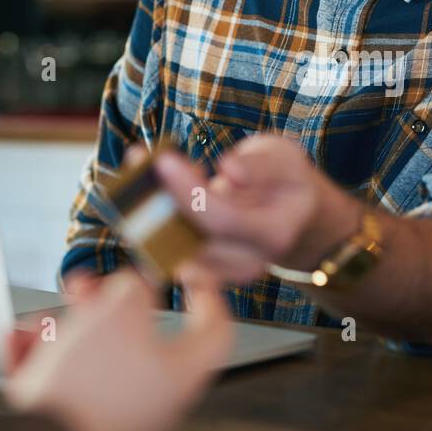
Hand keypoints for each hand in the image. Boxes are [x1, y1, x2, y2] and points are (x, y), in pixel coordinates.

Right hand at [3, 269, 232, 430]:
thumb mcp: (119, 311)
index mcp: (181, 374)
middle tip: (83, 287)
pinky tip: (18, 345)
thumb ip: (134, 289)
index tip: (185, 269)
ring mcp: (114, 420)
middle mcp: (154, 401)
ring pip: (91, 359)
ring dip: (61, 331)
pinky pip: (61, 386)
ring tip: (37, 325)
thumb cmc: (89, 383)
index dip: (207, 292)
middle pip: (138, 339)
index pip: (216, 329)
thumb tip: (133, 289)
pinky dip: (38, 361)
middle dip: (104, 305)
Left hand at [155, 134, 361, 287]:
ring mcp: (226, 271)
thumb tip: (229, 172)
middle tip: (138, 163)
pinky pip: (170, 252)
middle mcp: (250, 262)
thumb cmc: (287, 182)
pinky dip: (150, 225)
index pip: (224, 219)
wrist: (295, 217)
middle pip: (193, 238)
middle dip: (160, 201)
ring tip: (136, 172)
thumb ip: (262, 165)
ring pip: (175, 248)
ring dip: (148, 213)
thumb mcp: (287, 159)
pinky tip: (141, 192)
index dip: (190, 192)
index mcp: (275, 234)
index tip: (164, 160)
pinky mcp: (206, 270)